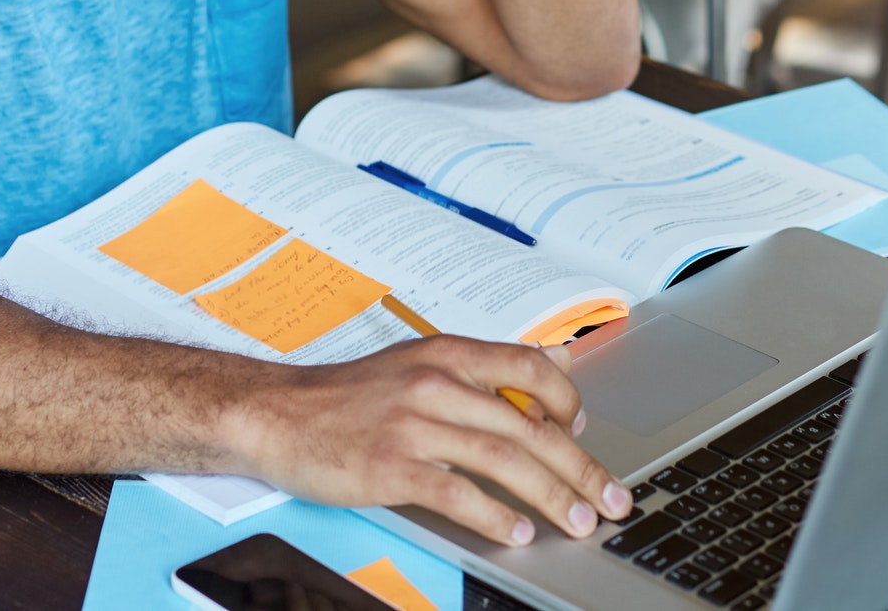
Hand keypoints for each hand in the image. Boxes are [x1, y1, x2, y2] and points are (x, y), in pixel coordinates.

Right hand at [229, 335, 631, 545]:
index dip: (569, 402)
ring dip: (551, 496)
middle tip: (610, 497)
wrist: (277, 413)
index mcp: (448, 354)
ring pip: (504, 460)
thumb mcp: (420, 361)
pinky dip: (495, 516)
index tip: (586, 432)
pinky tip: (517, 532)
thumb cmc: (349, 395)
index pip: (531, 368)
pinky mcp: (391, 467)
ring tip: (577, 521)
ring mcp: (414, 425)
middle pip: (529, 425)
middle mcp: (436, 383)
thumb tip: (558, 363)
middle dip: (580, 467)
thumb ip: (485, 368)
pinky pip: (458, 494)